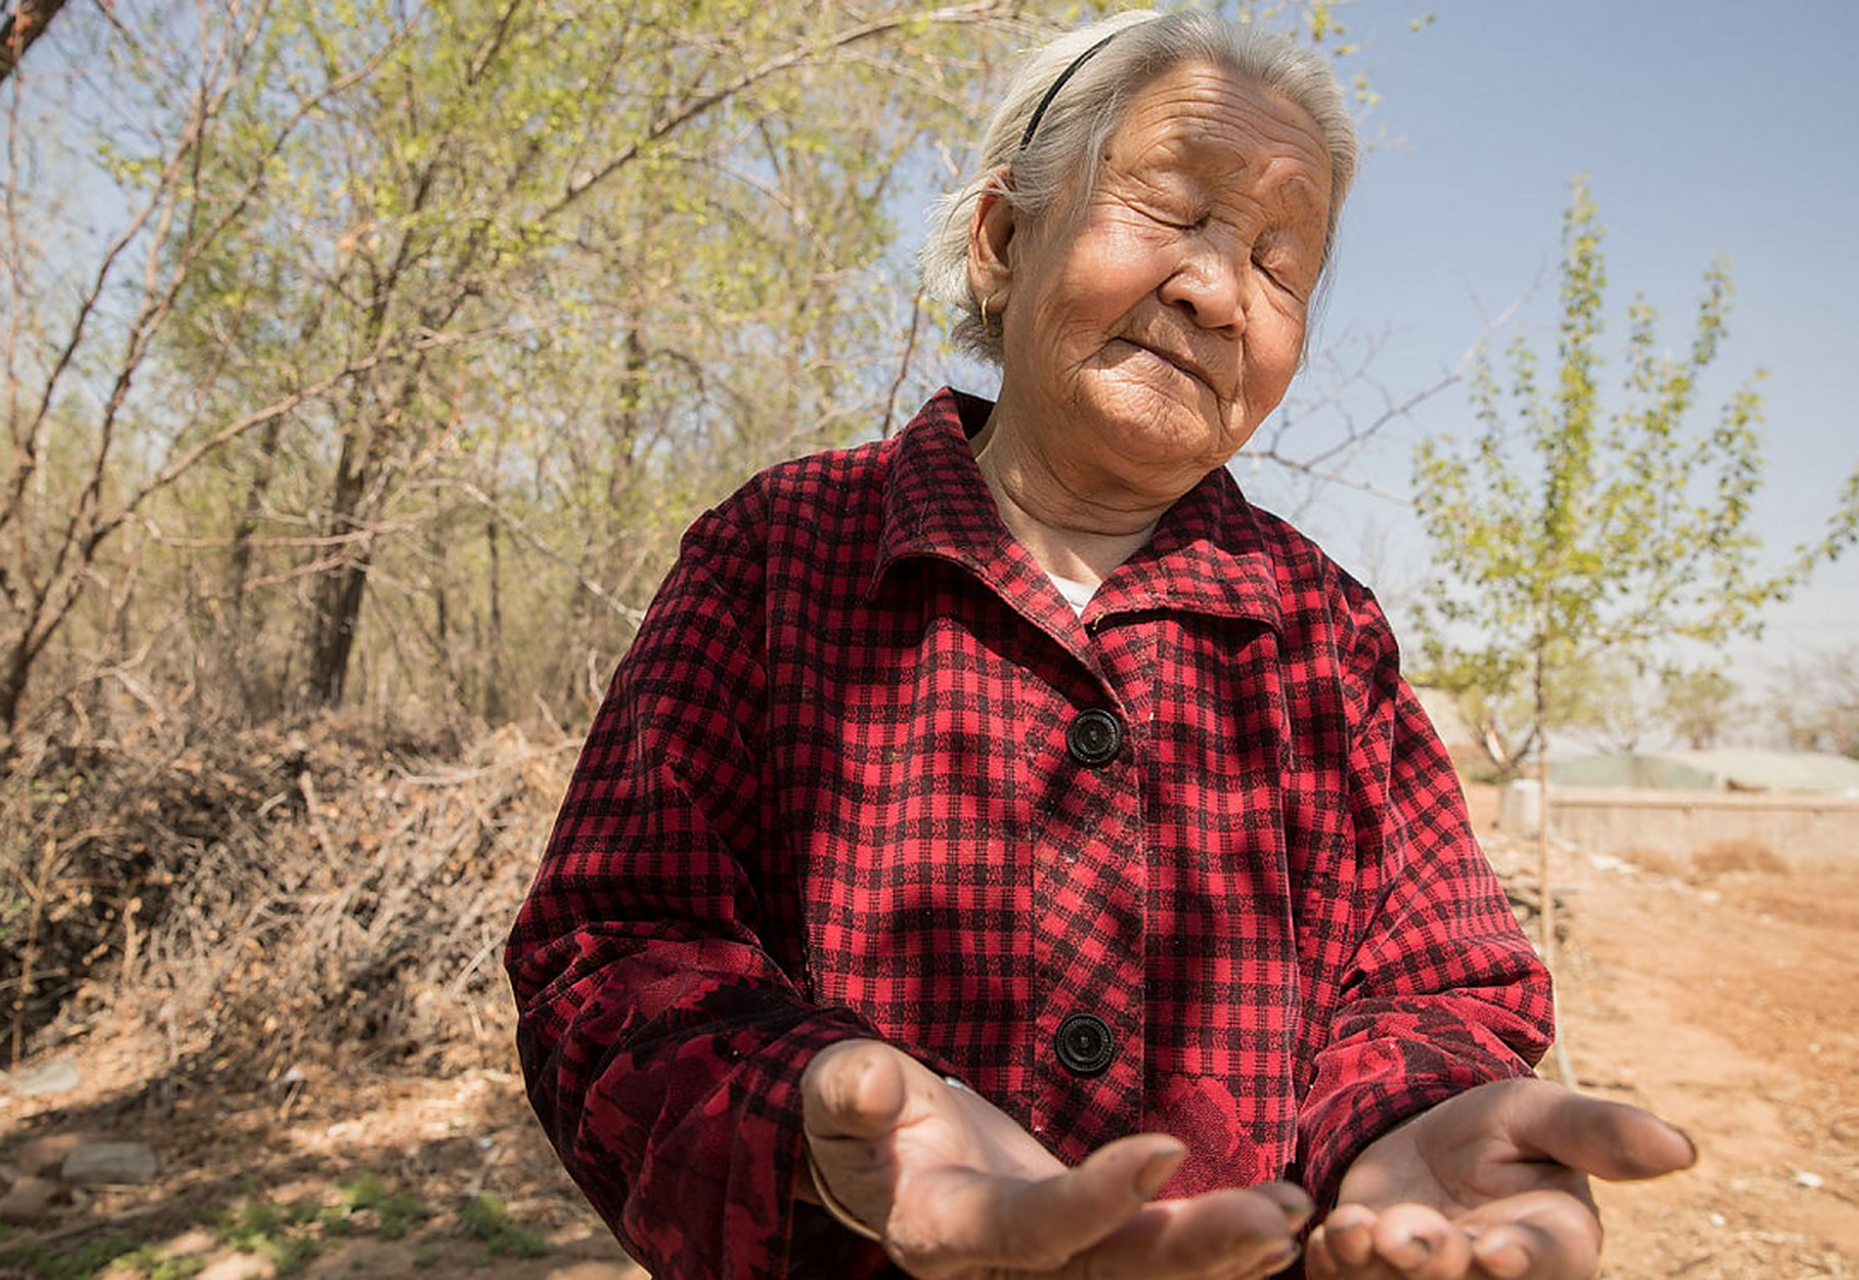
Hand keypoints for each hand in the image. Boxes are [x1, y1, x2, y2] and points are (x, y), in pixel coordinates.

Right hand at [801, 1039, 1310, 1279]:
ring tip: (1292, 1216)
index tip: (1168, 1148)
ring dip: (1223, 1255)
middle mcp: (1003, 1271)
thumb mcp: (837, 1095)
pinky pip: (1154, 1262)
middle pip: (1109, 1275)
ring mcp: (1050, 1270)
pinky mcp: (1085, 1254)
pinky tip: (1280, 1226)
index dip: (1098, 1200)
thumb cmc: (861, 1120)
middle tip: (1273, 1216)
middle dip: (1194, 1251)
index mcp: (942, 1234)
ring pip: (1143, 1278)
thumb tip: (873, 1083)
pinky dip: (1219, 1250)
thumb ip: (849, 1090)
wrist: (884, 1155)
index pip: (1032, 1232)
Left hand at [1305, 1078, 1696, 1279]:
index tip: (1496, 1251)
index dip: (1522, 1261)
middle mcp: (1492, 1275)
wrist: (1413, 1135)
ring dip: (1376, 1266)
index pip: (1546, 1263)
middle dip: (1431, 1261)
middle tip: (1406, 1235)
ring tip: (1358, 1229)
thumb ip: (1598, 1133)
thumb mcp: (1539, 1115)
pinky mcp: (1367, 1278)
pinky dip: (1336, 1259)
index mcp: (1554, 1244)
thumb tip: (1683, 1148)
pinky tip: (1330, 1228)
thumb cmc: (1497, 1132)